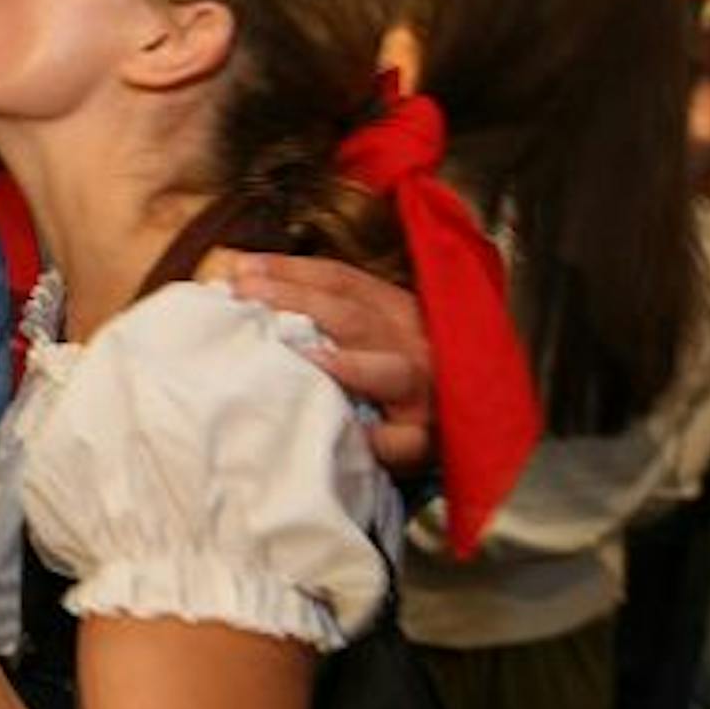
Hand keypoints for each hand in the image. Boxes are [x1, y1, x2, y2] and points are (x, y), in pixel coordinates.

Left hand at [202, 251, 434, 473]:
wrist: (468, 418)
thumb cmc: (391, 376)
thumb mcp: (369, 330)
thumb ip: (323, 311)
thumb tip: (245, 283)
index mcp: (396, 310)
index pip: (341, 281)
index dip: (291, 270)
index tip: (241, 268)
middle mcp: (412, 343)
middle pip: (354, 316)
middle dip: (299, 302)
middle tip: (248, 297)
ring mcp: (423, 391)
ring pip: (389, 371)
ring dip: (348, 365)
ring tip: (308, 358)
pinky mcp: (426, 437)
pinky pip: (404, 440)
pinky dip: (379, 439)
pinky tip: (352, 435)